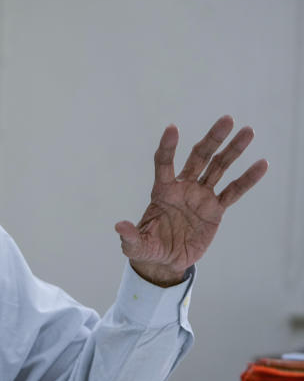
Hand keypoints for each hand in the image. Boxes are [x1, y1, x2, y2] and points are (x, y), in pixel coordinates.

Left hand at [115, 116, 267, 285]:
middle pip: (199, 157)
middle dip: (212, 139)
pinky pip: (233, 191)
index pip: (164, 163)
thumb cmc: (148, 248)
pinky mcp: (215, 209)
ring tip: (248, 131)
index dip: (168, 147)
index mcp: (162, 191)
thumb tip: (119, 227)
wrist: (166, 260)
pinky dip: (247, 179)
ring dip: (233, 150)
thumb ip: (130, 237)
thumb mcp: (136, 246)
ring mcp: (201, 196)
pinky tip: (262, 164)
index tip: (171, 128)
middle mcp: (183, 188)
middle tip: (227, 119)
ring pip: (219, 168)